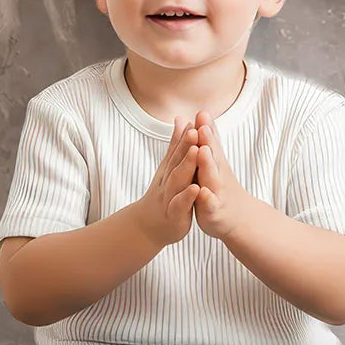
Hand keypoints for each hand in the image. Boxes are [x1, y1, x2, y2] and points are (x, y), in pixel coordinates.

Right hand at [133, 116, 200, 248]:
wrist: (148, 225)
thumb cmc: (163, 194)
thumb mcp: (168, 167)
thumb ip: (176, 144)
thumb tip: (181, 119)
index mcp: (169, 169)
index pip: (177, 150)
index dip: (185, 136)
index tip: (194, 120)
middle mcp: (167, 180)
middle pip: (177, 161)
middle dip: (186, 146)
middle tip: (195, 130)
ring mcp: (169, 197)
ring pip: (178, 180)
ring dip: (186, 165)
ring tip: (195, 152)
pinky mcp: (174, 214)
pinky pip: (180, 204)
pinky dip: (187, 196)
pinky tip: (196, 188)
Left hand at [192, 111, 251, 240]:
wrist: (238, 219)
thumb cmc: (222, 186)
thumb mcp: (216, 160)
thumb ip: (209, 138)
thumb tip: (203, 112)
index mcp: (215, 163)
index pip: (210, 143)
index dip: (205, 129)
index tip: (201, 112)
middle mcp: (217, 175)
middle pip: (212, 156)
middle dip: (208, 141)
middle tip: (202, 126)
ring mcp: (216, 192)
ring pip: (211, 178)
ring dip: (208, 165)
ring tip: (203, 151)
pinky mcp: (213, 210)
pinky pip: (209, 204)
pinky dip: (206, 198)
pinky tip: (201, 191)